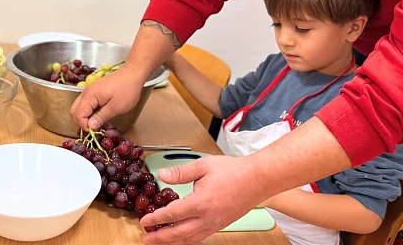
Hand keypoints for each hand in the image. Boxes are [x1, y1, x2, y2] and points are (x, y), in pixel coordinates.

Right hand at [70, 66, 144, 129]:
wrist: (132, 74)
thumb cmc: (127, 89)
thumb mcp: (116, 107)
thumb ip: (101, 117)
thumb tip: (90, 126)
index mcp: (90, 95)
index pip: (78, 114)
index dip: (84, 125)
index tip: (95, 131)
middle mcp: (86, 92)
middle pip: (74, 110)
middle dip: (81, 122)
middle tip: (94, 129)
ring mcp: (89, 91)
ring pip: (79, 107)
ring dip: (85, 117)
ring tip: (98, 124)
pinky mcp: (94, 91)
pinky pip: (85, 103)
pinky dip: (89, 112)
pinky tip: (99, 116)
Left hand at [139, 155, 267, 243]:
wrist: (258, 179)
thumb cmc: (233, 171)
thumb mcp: (203, 166)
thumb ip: (180, 172)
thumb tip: (161, 175)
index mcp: (201, 202)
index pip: (173, 214)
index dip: (156, 218)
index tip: (144, 221)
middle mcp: (208, 217)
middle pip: (179, 233)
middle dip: (161, 238)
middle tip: (146, 239)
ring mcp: (215, 224)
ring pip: (190, 239)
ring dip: (173, 241)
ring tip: (159, 241)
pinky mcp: (221, 225)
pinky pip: (201, 237)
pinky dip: (187, 240)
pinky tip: (180, 238)